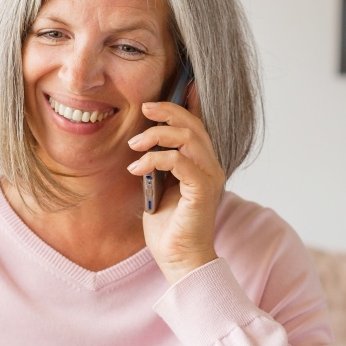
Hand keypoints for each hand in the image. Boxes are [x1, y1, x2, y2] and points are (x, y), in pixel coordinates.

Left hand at [127, 85, 223, 283]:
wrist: (179, 259)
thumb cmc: (168, 227)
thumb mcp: (158, 186)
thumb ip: (158, 162)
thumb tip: (143, 139)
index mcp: (202, 163)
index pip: (198, 123)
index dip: (187, 102)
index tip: (172, 86)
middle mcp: (211, 166)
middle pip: (193, 124)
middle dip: (167, 111)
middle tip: (143, 109)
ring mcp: (209, 178)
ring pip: (188, 138)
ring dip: (157, 135)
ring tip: (134, 146)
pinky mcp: (201, 190)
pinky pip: (180, 161)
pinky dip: (156, 159)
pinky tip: (137, 169)